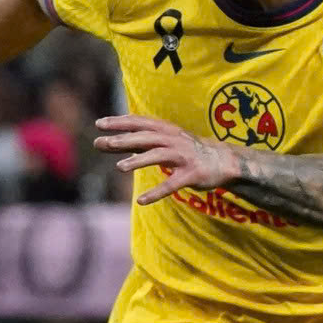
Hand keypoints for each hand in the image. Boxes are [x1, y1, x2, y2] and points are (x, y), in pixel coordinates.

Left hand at [94, 113, 238, 204]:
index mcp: (165, 130)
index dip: (121, 122)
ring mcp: (183, 157)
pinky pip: (172, 185)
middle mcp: (174, 140)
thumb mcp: (158, 142)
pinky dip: (156, 193)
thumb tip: (100, 143)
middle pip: (147, 138)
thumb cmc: (183, 150)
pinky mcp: (191, 175)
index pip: (140, 122)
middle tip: (103, 142)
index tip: (100, 123)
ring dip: (139, 161)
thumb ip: (130, 143)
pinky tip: (141, 201)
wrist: (223, 160)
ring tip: (120, 167)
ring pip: (159, 156)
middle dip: (125, 139)